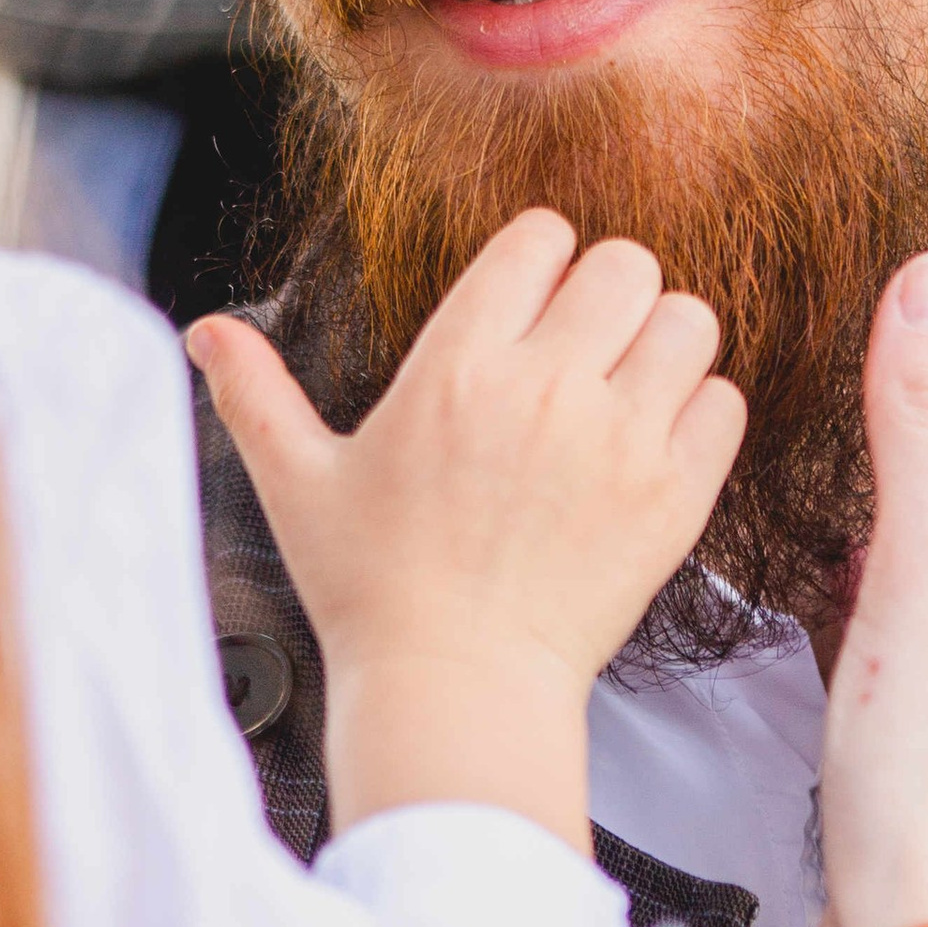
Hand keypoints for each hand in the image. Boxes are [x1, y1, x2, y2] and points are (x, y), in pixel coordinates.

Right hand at [189, 212, 744, 849]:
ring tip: (625, 386)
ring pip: (689, 320)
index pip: (541, 237)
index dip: (539, 257)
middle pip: (628, 263)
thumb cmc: (373, 590)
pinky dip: (699, 410)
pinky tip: (655, 441)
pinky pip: (725, 402)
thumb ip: (255, 395)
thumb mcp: (298, 484)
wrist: (458, 689)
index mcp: (459, 366)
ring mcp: (620, 441)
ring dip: (661, 341)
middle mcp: (546, 388)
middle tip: (581, 344)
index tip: (528, 300)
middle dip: (606, 291)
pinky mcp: (673, 498)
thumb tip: (203, 331)